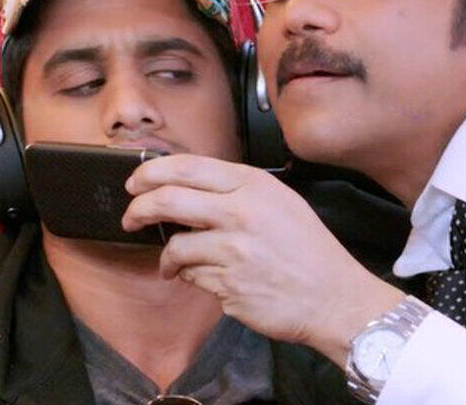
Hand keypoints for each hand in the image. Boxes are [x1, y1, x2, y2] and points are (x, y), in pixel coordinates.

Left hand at [122, 154, 404, 364]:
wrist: (334, 298)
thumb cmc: (309, 251)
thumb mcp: (281, 203)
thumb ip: (237, 192)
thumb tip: (185, 189)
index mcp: (254, 185)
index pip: (187, 167)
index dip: (151, 173)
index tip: (135, 183)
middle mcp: (241, 212)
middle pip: (168, 200)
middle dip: (139, 209)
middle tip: (131, 217)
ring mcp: (233, 251)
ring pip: (176, 246)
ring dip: (168, 257)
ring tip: (174, 264)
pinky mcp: (228, 285)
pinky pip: (193, 278)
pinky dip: (193, 278)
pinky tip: (211, 279)